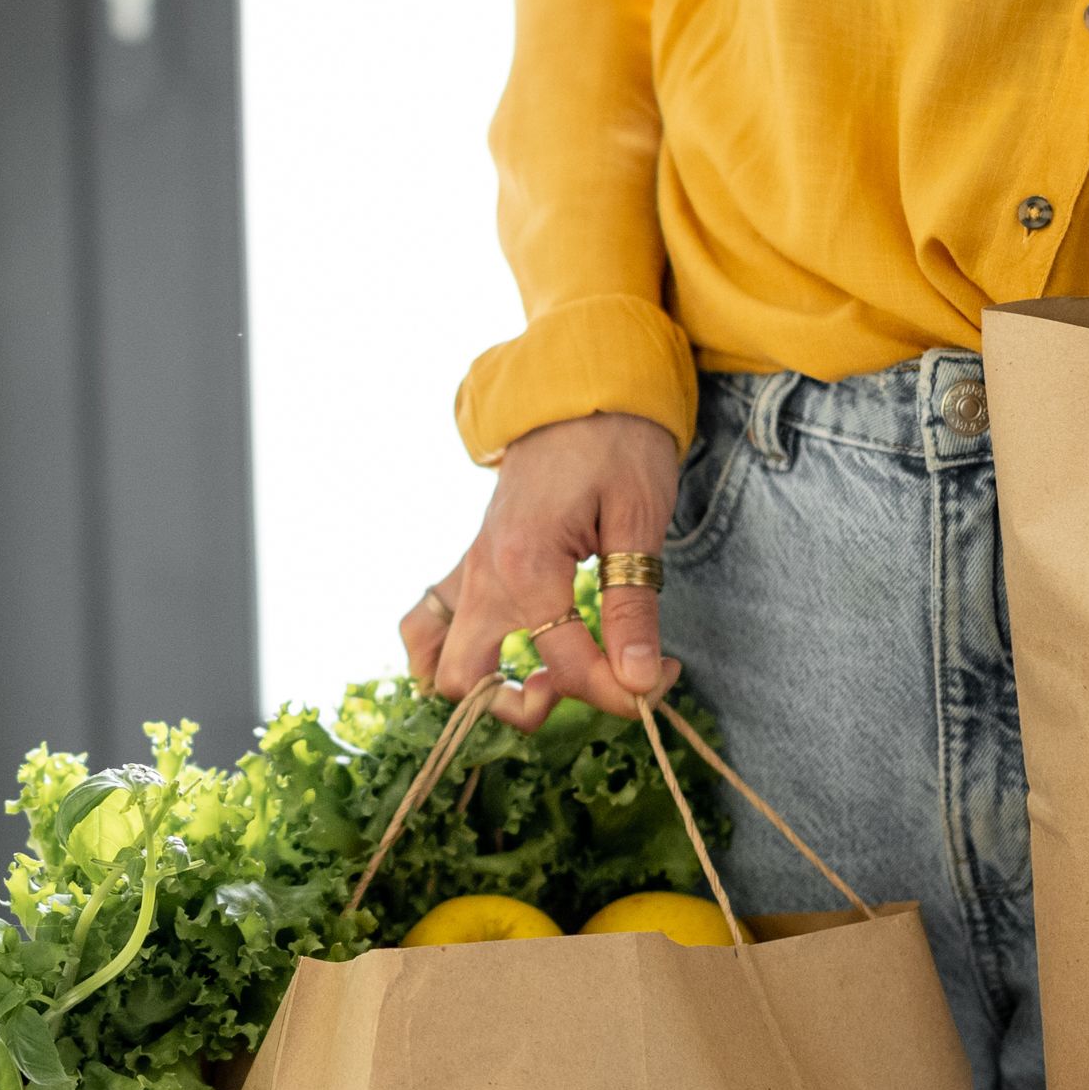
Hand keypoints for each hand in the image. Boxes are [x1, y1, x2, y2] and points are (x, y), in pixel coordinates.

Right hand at [399, 411, 684, 725]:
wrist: (578, 382)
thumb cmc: (616, 442)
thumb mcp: (638, 519)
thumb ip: (631, 606)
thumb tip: (638, 680)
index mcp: (525, 566)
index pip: (566, 665)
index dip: (620, 691)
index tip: (660, 681)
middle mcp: (481, 576)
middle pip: (469, 681)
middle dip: (525, 707)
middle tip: (586, 685)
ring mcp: (466, 571)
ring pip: (434, 660)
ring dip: (478, 687)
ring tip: (538, 680)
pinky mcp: (469, 563)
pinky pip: (428, 622)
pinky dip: (448, 653)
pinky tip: (499, 656)